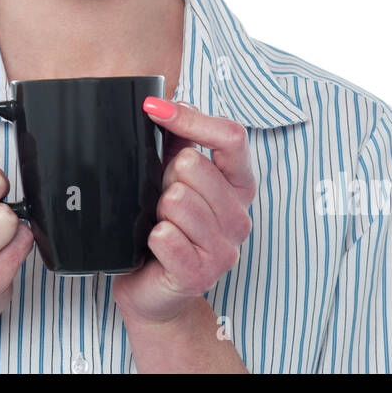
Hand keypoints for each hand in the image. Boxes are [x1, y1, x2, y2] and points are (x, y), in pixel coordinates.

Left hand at [112, 97, 256, 324]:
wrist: (153, 289)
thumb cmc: (165, 228)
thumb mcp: (172, 179)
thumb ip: (176, 142)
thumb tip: (163, 103)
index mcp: (240, 186)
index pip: (231, 137)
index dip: (191, 118)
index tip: (154, 109)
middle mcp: (240, 216)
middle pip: (195, 166)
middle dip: (165, 177)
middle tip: (160, 200)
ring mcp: (225, 249)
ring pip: (176, 199)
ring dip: (156, 210)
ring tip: (159, 224)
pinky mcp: (201, 274)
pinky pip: (165, 235)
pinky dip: (151, 237)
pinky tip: (155, 246)